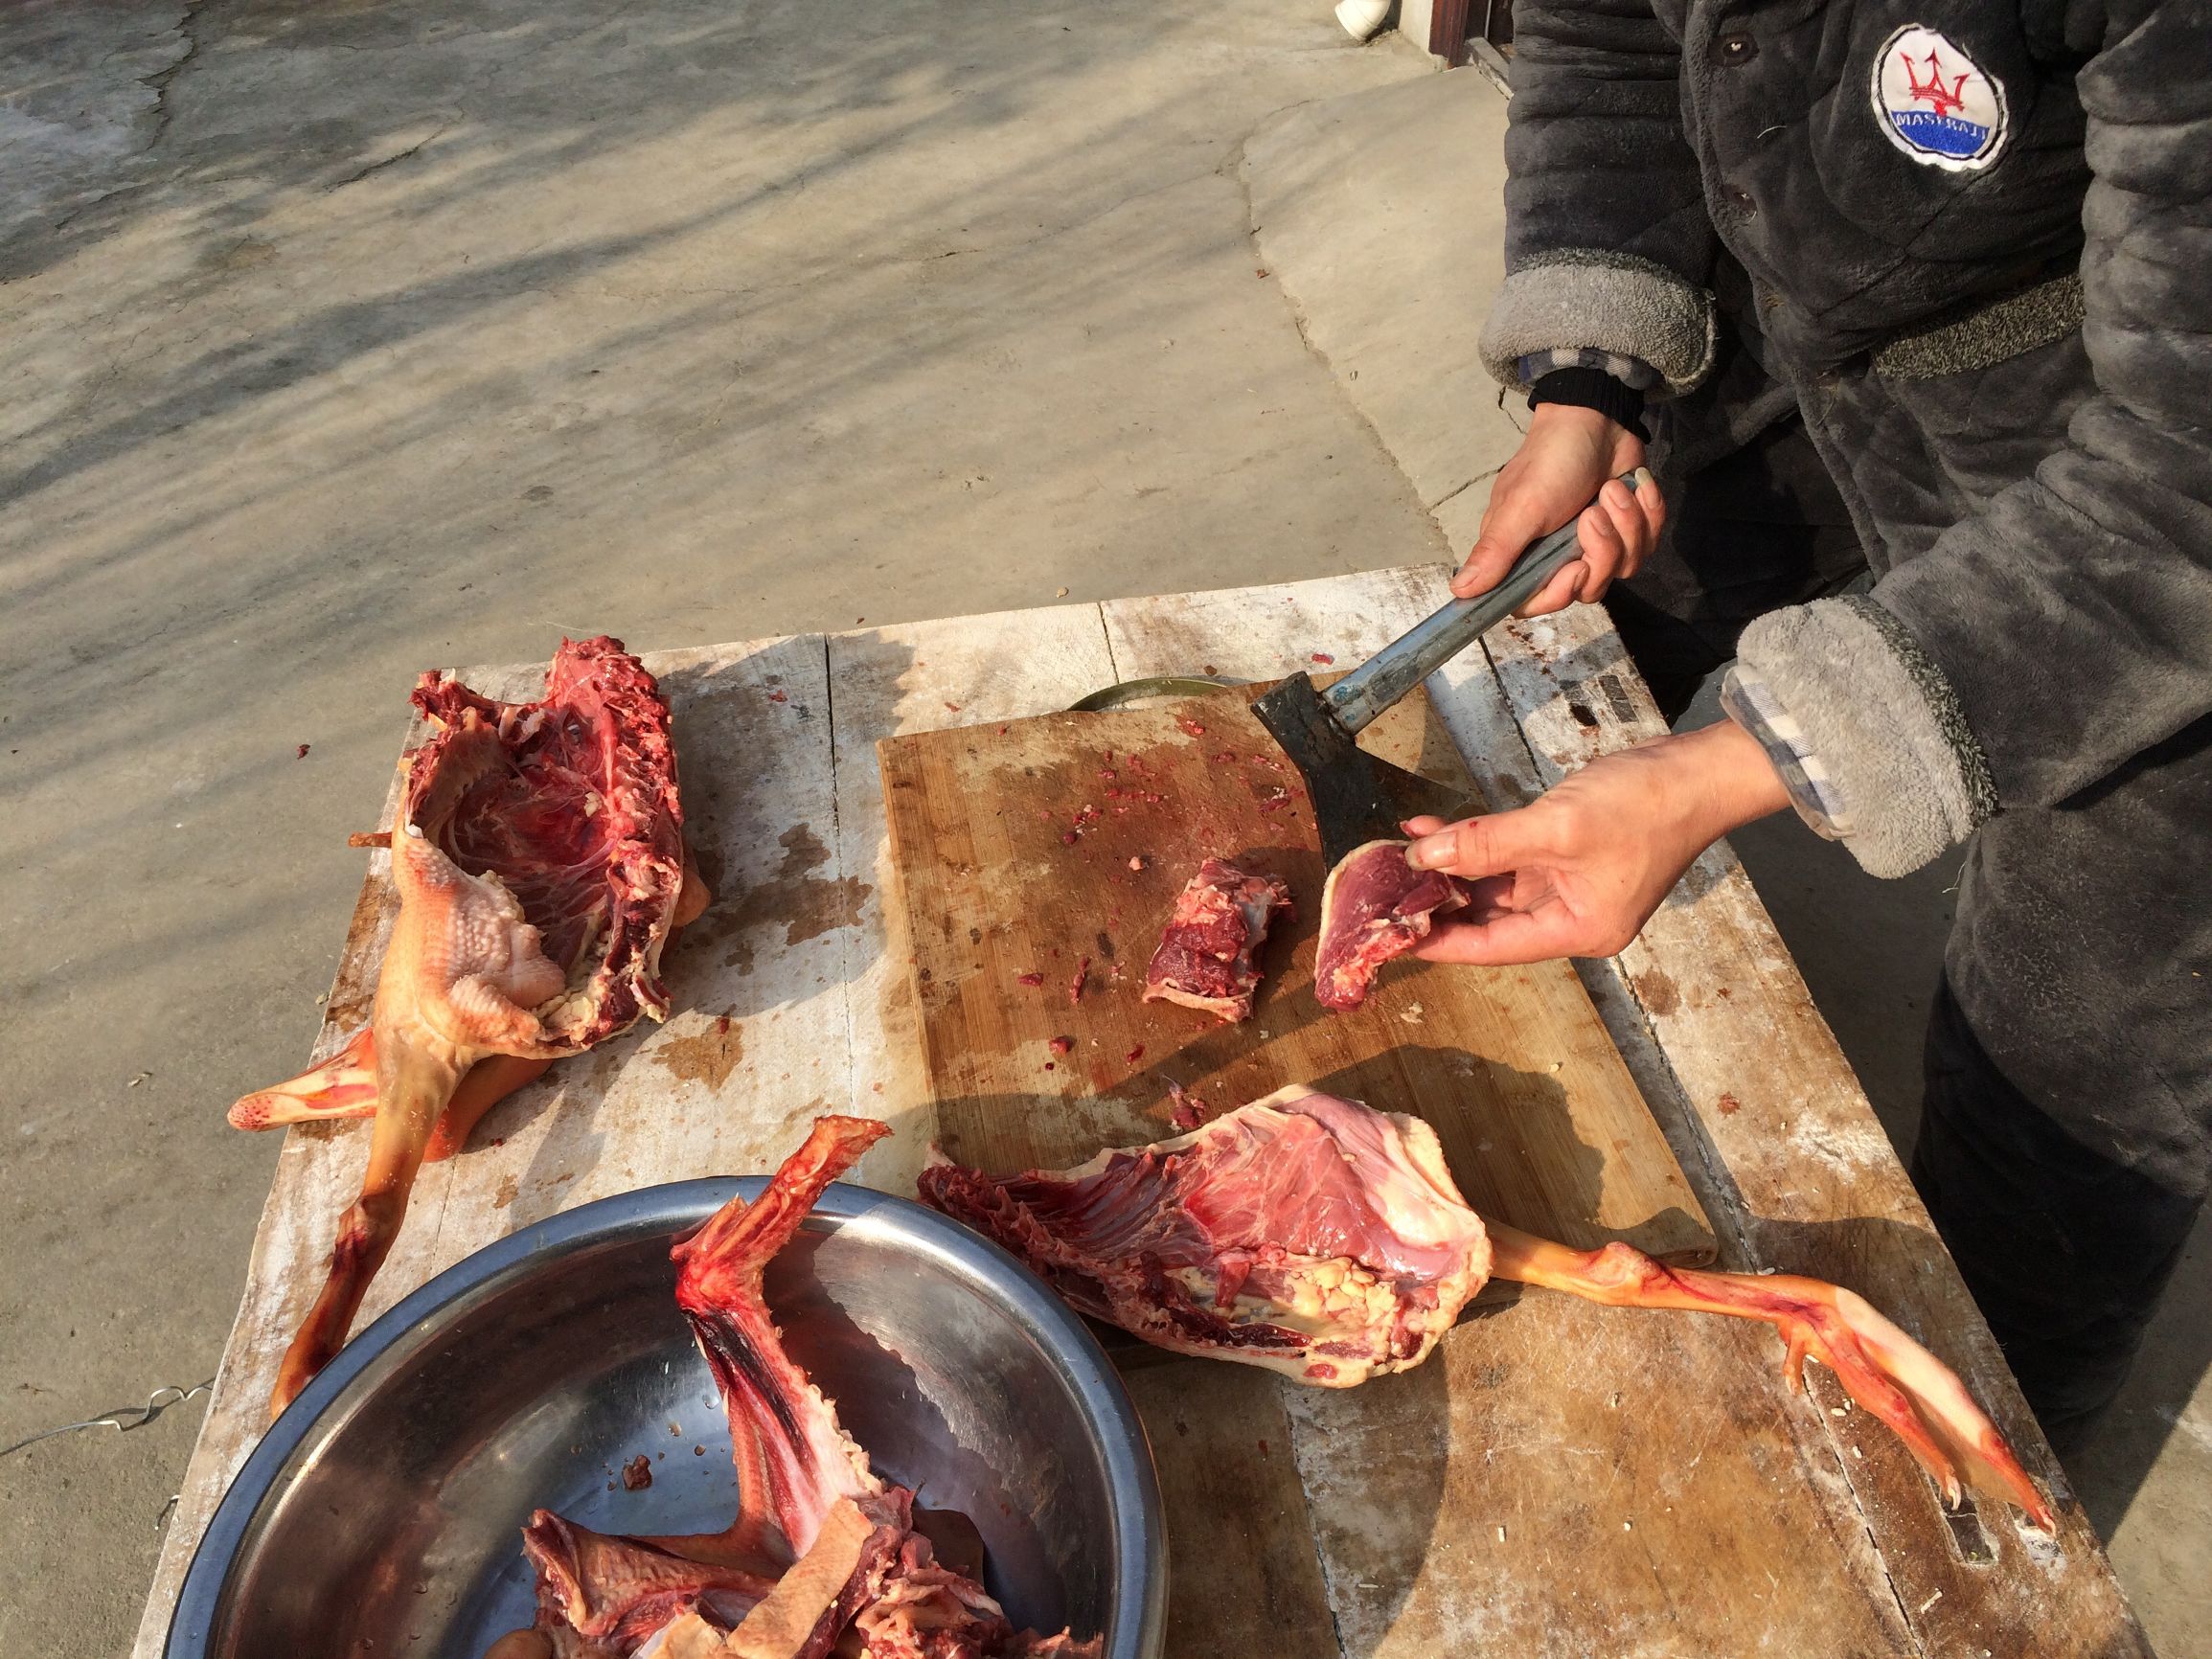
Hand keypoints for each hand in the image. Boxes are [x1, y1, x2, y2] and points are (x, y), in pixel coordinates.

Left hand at [1400, 721, 1789, 964]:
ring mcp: (1571, 884)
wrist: (1699, 769)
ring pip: (1493, 884)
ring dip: (1448, 865)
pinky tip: (1432, 826)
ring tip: (1395, 853)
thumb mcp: (1556, 827)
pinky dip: (1474, 842)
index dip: (1439, 941)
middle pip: (1489, 918)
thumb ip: (1486, 845)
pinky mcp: (1568, 852)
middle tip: (1380, 890)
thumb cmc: (1644, 806)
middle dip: (1436, 900)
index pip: (1493, 947)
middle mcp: (1573, 916)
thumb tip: (1422, 857)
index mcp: (1578, 930)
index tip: (1390, 935)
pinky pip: (1509, 855)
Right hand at [1452, 402, 1663, 614]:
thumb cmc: (1551, 460)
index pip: (1537, 602)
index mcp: (1523, 555)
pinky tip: (1634, 486)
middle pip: (1588, 588)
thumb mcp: (1521, 507)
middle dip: (1602, 551)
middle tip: (1593, 512)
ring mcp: (1596, 544)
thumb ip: (1495, 553)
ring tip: (1613, 490)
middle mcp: (1558, 555)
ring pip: (1623, 567)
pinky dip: (1648, 512)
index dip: (1560, 594)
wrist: (1598, 418)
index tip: (1575, 568)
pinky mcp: (1627, 530)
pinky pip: (1647, 544)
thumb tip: (1459, 592)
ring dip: (1627, 525)